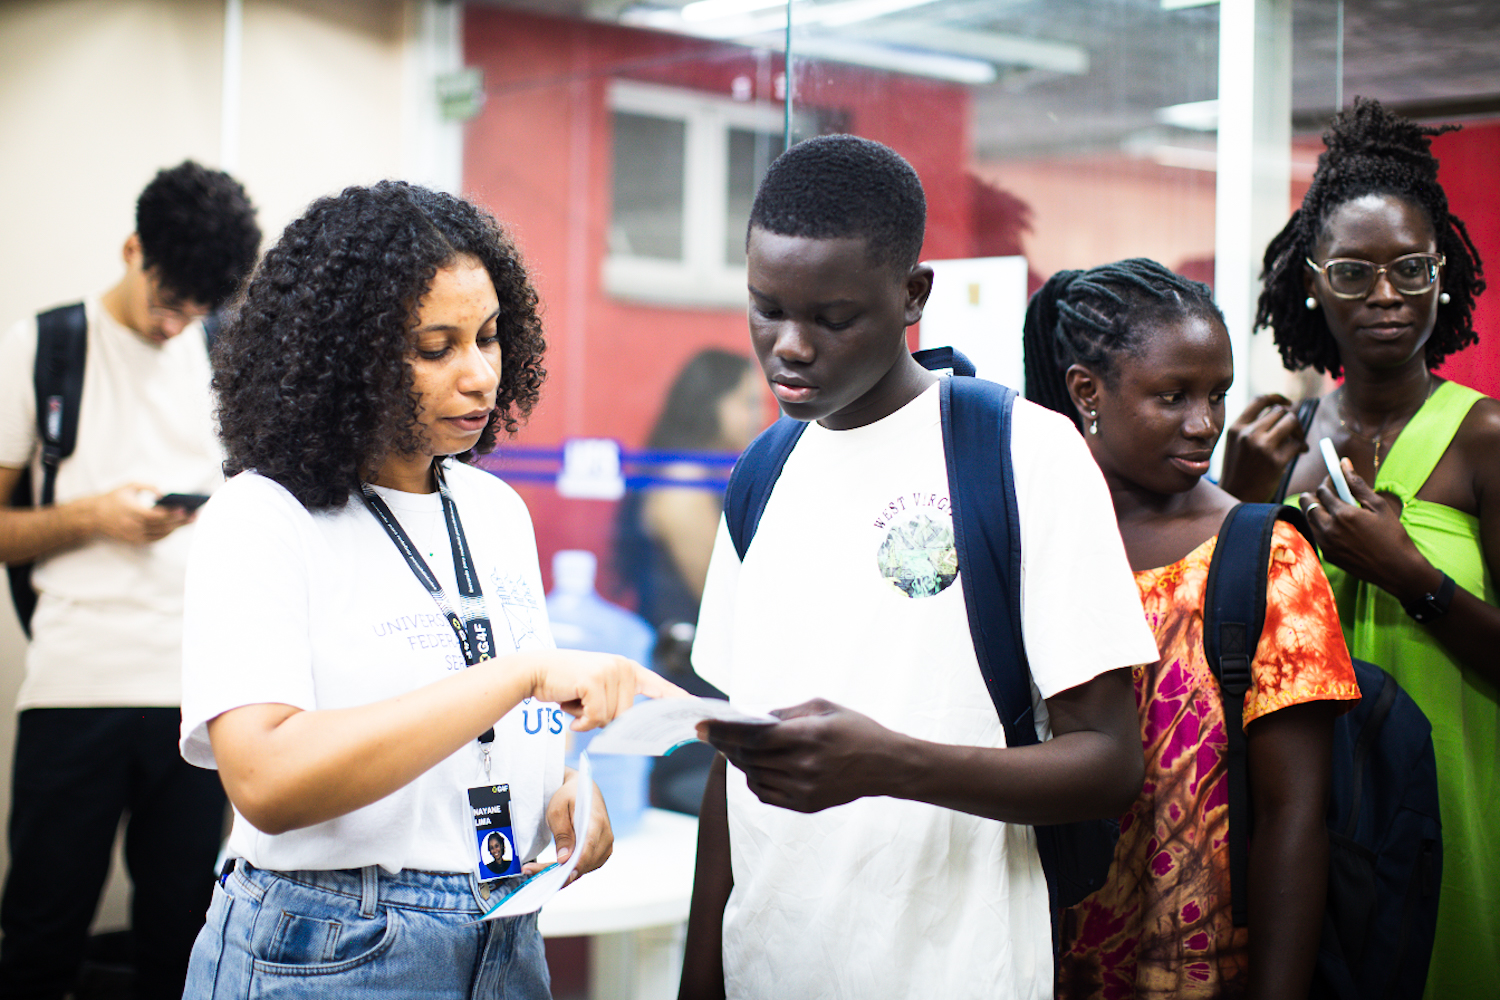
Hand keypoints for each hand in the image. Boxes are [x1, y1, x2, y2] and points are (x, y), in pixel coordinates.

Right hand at [88, 483, 192, 544]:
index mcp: (131, 511)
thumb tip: (164, 493)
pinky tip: (177, 526)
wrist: (94, 515)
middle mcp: (132, 525)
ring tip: (190, 520)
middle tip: (195, 515)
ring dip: (176, 528)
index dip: (171, 514)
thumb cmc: (114, 498)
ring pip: (160, 534)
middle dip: (180, 521)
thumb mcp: (129, 486)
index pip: (155, 515)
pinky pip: (155, 539)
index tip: (185, 509)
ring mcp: (133, 535)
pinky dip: (167, 533)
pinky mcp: (134, 541)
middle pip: (161, 526)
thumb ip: (147, 486)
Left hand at [526, 767, 612, 884]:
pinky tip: (553, 867)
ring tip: (536, 869)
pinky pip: (586, 866)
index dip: (574, 865)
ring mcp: (606, 845)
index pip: (588, 849)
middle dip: (560, 873)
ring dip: (563, 873)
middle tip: (529, 871)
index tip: (558, 877)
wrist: (583, 788)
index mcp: (596, 822)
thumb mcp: (557, 810)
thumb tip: (564, 859)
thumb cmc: (569, 796)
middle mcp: (606, 836)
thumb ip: (562, 834)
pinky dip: (570, 869)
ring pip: (585, 868)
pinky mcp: (601, 851)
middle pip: (585, 863)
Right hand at [530, 651, 686, 731]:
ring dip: (588, 718)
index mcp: (627, 669)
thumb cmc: (565, 684)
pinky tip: (569, 704)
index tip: (695, 706)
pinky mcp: (594, 680)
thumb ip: (616, 704)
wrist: (535, 671)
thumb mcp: (597, 691)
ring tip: (574, 698)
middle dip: (602, 718)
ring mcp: (609, 672)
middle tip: (583, 702)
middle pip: (626, 716)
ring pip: (609, 720)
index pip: (658, 686)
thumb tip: (630, 729)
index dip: (676, 698)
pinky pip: (595, 718)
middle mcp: (622, 667)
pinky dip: (579, 720)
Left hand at [701, 698, 898, 812]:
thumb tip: (753, 717)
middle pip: (748, 757)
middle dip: (726, 744)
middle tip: (712, 732)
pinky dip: (753, 779)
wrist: (886, 766)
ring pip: (753, 776)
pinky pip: (765, 794)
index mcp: (808, 736)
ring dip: (740, 761)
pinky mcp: (805, 805)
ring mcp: (803, 789)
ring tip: (737, 747)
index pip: (753, 735)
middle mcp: (803, 766)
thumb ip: (786, 712)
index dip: (723, 731)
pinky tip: (756, 767)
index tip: (701, 725)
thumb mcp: (823, 707)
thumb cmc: (855, 729)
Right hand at [1220, 394, 1308, 501]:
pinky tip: (1299, 452)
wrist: (1237, 497)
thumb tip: (1281, 412)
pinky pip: (1296, 443)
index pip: (1260, 400)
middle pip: (1280, 411)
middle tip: (1294, 432)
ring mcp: (1262, 446)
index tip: (1287, 402)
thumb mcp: (1235, 445)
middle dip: (1291, 419)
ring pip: (1291, 421)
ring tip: (1297, 441)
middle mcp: (1248, 433)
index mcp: (1236, 427)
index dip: (1277, 397)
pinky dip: (1301, 446)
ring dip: (1299, 430)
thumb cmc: (1239, 471)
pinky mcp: (1276, 460)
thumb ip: (1251, 428)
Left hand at [1300, 459, 1435, 599]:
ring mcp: (1326, 544)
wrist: (1398, 570)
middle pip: (1307, 504)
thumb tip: (1344, 464)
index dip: (1327, 482)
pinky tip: (1340, 528)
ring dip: (1317, 511)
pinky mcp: (1328, 556)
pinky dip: (1323, 527)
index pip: (1322, 490)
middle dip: (1315, 495)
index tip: (1334, 479)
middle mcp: (1329, 529)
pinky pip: (1317, 535)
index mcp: (1343, 514)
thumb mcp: (1379, 506)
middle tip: (1331, 493)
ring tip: (1336, 510)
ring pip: (1310, 520)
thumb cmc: (1393, 535)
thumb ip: (1358, 484)